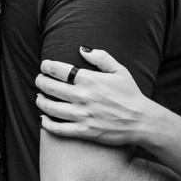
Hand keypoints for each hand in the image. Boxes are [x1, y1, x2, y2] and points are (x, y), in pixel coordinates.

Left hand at [35, 47, 155, 146]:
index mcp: (90, 79)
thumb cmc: (131, 94)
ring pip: (50, 107)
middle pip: (50, 87)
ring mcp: (82, 115)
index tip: (44, 65)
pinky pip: (58, 129)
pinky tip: (43, 119)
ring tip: (39, 97)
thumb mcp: (120, 70)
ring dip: (40, 101)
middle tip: (39, 80)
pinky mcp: (83, 131)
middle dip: (40, 81)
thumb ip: (101, 57)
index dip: (47, 66)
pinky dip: (46, 124)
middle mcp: (82, 96)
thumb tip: (82, 49)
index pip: (59, 69)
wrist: (141, 121)